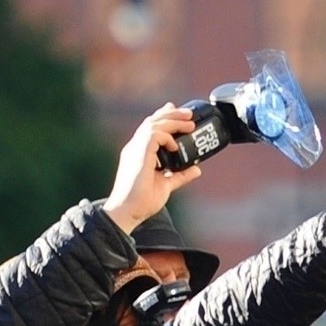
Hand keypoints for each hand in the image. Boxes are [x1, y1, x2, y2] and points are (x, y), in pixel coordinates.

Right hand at [104, 105, 201, 233]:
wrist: (128, 211)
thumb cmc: (142, 202)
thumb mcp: (166, 185)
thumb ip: (180, 176)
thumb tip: (196, 169)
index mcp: (139, 153)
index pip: (151, 129)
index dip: (164, 118)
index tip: (179, 114)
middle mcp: (135, 148)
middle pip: (152, 122)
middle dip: (171, 114)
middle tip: (189, 113)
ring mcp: (135, 149)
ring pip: (154, 125)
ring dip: (173, 121)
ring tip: (190, 123)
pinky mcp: (138, 154)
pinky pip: (154, 136)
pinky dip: (167, 137)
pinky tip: (176, 145)